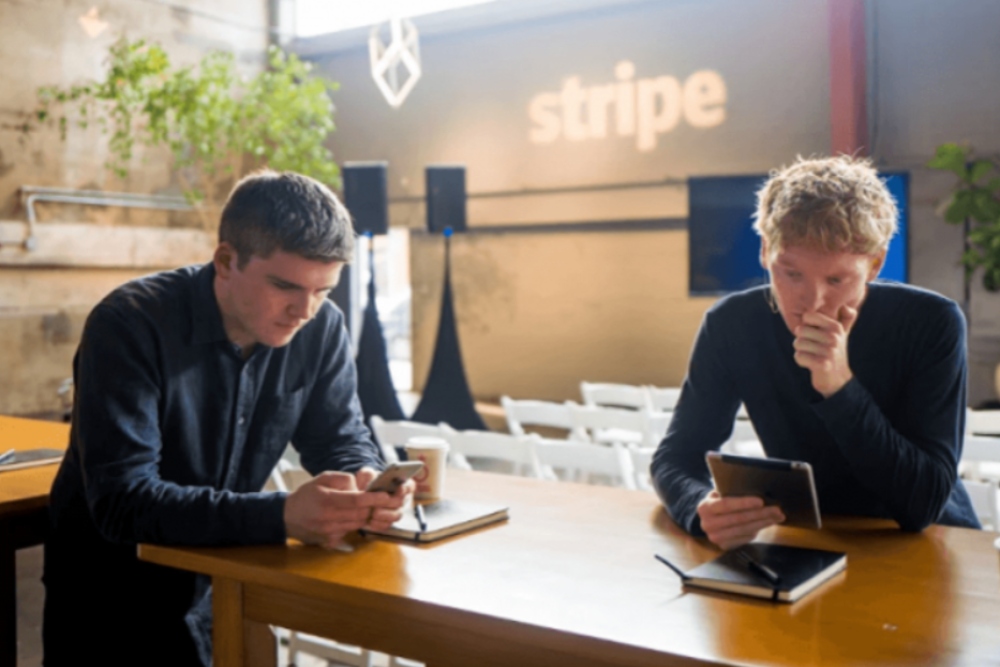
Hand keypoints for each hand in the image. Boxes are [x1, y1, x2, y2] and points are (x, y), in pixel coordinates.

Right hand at [283, 470, 405, 548]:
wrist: (288, 516)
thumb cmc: (307, 494)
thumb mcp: (322, 478)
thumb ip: (342, 479)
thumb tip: (359, 487)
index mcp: (326, 500)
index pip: (355, 500)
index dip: (373, 498)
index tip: (386, 496)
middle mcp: (328, 518)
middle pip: (360, 514)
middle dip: (372, 507)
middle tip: (378, 500)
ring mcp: (329, 531)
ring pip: (358, 524)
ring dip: (364, 516)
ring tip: (363, 507)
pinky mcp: (330, 540)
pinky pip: (350, 531)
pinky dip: (354, 523)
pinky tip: (349, 516)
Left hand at [355, 466, 415, 527]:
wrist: (359, 497)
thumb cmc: (366, 483)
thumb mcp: (366, 474)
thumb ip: (369, 474)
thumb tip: (372, 478)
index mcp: (401, 485)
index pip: (410, 486)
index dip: (407, 487)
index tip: (400, 487)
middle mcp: (400, 499)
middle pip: (401, 502)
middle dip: (392, 502)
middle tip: (383, 500)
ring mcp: (395, 512)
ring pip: (396, 516)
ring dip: (386, 515)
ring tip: (374, 513)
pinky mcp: (386, 522)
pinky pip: (386, 525)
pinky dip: (378, 524)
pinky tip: (370, 521)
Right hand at [696, 491, 784, 549]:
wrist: (708, 519)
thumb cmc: (718, 501)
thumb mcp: (719, 493)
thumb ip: (731, 492)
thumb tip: (756, 490)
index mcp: (704, 508)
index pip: (726, 505)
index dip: (744, 503)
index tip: (761, 501)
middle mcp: (707, 525)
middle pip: (738, 519)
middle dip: (760, 514)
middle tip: (777, 510)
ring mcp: (715, 538)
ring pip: (745, 530)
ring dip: (763, 523)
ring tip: (777, 516)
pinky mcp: (724, 546)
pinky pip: (746, 538)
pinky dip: (759, 530)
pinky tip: (768, 523)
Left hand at [792, 306, 857, 396]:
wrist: (838, 379)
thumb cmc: (835, 353)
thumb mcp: (843, 334)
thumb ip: (846, 319)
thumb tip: (847, 306)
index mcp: (835, 327)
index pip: (807, 316)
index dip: (806, 325)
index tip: (814, 334)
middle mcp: (833, 337)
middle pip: (799, 330)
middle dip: (801, 340)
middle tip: (812, 348)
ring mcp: (829, 351)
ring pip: (797, 343)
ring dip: (801, 351)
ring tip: (812, 355)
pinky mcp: (822, 364)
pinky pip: (798, 356)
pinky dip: (800, 361)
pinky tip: (810, 363)